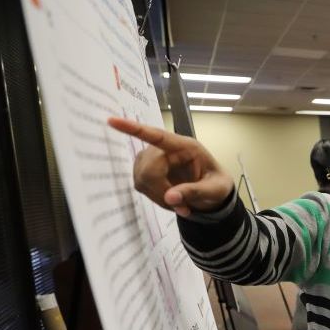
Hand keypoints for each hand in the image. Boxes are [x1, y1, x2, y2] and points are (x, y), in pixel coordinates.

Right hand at [107, 117, 233, 216]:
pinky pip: (141, 186)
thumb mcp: (215, 190)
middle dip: (162, 192)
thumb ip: (195, 192)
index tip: (112, 121)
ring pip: (142, 179)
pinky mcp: (145, 171)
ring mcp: (152, 160)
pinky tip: (172, 201)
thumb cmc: (217, 185)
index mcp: (185, 146)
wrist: (214, 193)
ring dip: (160, 197)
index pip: (157, 135)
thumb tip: (170, 198)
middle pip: (148, 169)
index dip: (134, 129)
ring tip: (181, 204)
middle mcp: (165, 149)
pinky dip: (156, 198)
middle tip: (183, 208)